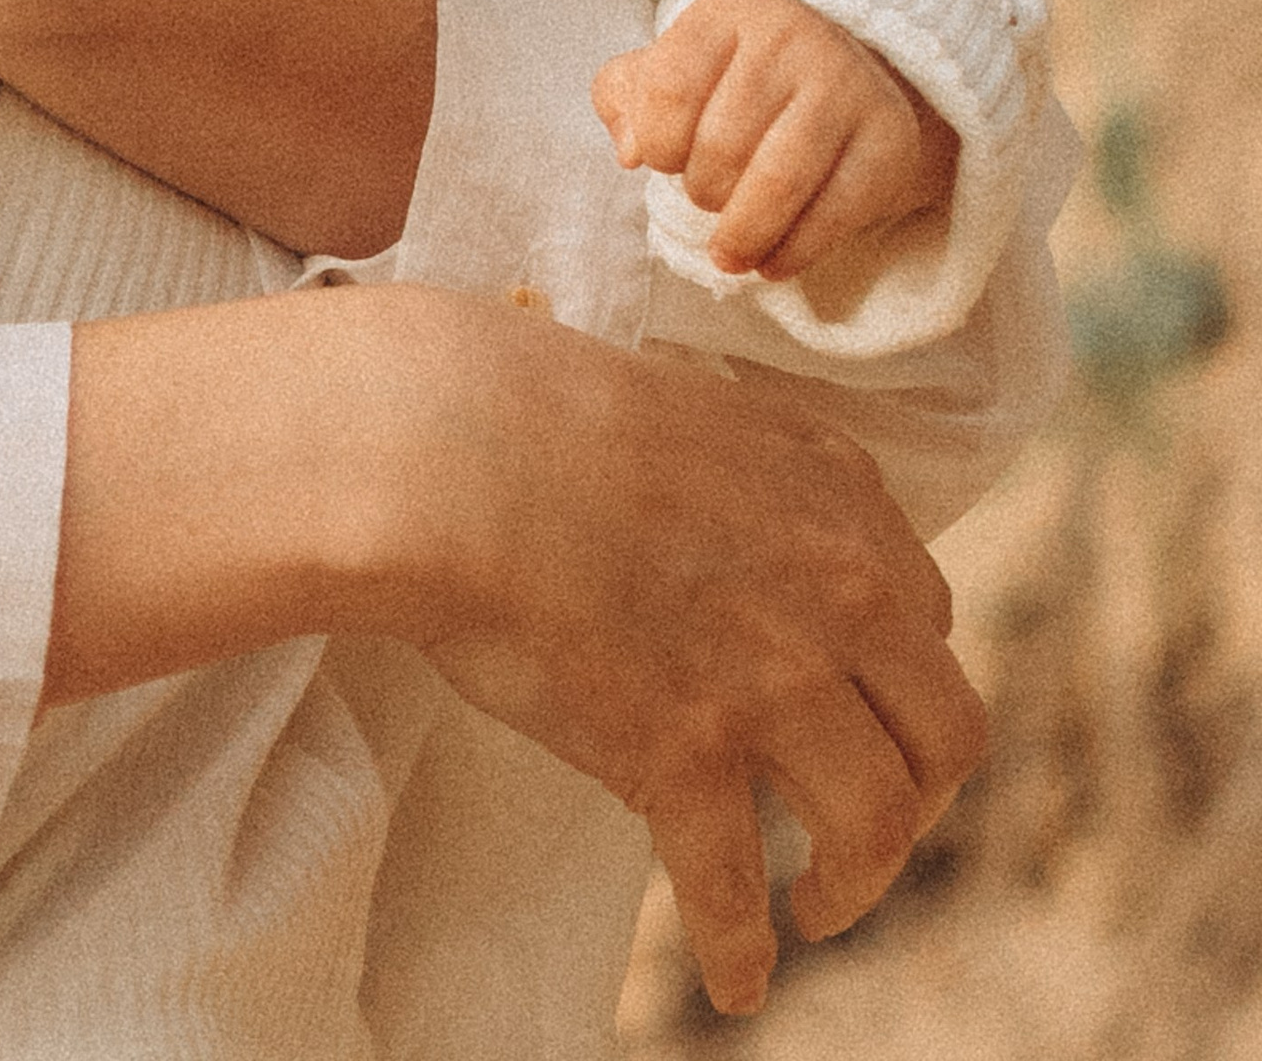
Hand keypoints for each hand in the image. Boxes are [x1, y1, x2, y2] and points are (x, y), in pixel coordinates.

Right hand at [54, 284, 985, 1017]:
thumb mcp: (692, 410)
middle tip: (866, 828)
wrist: (449, 446)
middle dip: (917, 795)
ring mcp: (770, 678)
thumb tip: (751, 520)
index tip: (864, 713)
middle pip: (941, 734)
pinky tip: (738, 984)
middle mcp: (834, 588)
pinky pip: (736, 889)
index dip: (899, 680)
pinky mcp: (686, 757)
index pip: (926, 616)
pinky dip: (743, 953)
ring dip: (855, 885)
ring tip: (817, 913)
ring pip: (875, 824)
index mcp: (836, 494)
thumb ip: (755, 471)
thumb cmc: (532, 407)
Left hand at [593, 0, 959, 280]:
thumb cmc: (736, 78)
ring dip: (743, 234)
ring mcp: (847, 85)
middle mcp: (793, 38)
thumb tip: (630, 150)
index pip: (669, 87)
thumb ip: (624, 95)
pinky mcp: (890, 138)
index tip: (662, 161)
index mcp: (729, 12)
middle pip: (723, 144)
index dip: (656, 144)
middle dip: (702, 190)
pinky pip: (836, 214)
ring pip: (779, 182)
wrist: (845, 69)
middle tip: (705, 200)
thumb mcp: (673, 65)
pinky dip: (794, 252)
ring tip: (728, 254)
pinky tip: (772, 262)